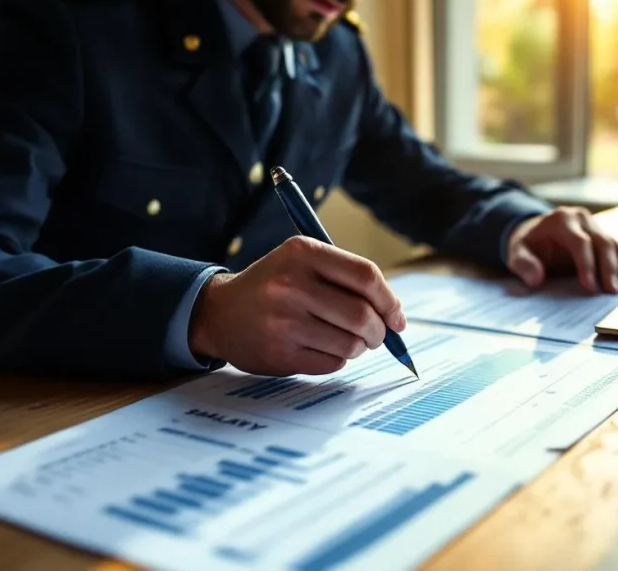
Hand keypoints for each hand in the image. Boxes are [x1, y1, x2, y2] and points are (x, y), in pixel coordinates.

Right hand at [188, 236, 405, 375]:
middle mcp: (291, 284)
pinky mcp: (279, 354)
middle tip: (376, 335)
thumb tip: (395, 316)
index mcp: (303, 253)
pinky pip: (331, 363)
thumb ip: (347, 279)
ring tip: (346, 341)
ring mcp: (283, 321)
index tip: (396, 317)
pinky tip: (322, 348)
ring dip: (358, 348)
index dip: (390, 301)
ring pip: (350, 344)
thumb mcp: (303, 262)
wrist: (220, 313)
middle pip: (362, 315)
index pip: (366, 276)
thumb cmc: (275, 285)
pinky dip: (337, 360)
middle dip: (378, 331)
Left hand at [505, 207, 617, 293]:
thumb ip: (523, 264)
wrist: (536, 232)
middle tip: (612, 292)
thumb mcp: (516, 252)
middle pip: (603, 242)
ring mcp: (597, 226)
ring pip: (617, 244)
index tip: (591, 287)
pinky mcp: (606, 236)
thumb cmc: (527, 245)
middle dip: (609, 268)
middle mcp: (583, 219)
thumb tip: (536, 279)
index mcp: (562, 220)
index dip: (587, 264)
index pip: (580, 242)